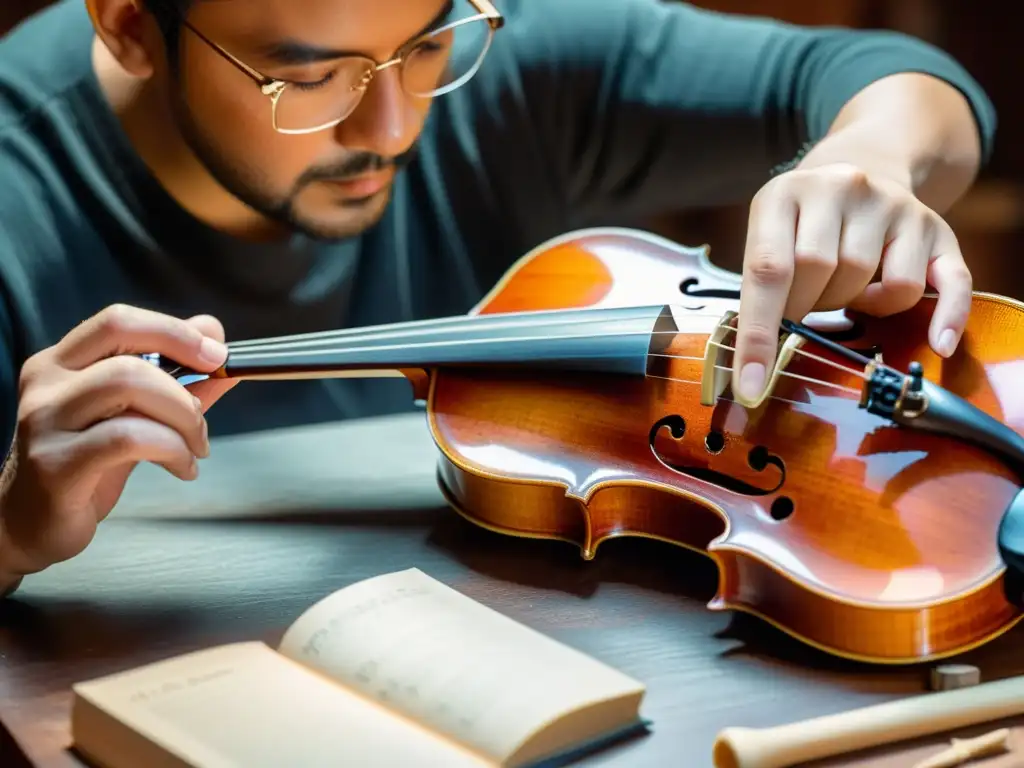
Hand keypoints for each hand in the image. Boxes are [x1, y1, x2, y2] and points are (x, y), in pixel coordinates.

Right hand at [0, 304, 236, 581]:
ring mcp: (47, 422)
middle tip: (203, 418)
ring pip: (129, 389)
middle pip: (129, 358)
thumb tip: (217, 338)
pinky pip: (128, 438)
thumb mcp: (133, 416)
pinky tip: (183, 468)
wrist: (27, 523)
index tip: (216, 353)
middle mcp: (47, 384)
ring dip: (182, 419)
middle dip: (184, 388)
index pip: (118, 322)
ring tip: (194, 448)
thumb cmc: (83, 465)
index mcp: (62, 362)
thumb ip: (177, 379)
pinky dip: (172, 449)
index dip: (174, 331)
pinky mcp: (56, 464)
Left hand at [732, 162, 971, 404]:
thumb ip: (761, 287)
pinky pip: (949, 282)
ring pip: (881, 283)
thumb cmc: (802, 222)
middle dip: (807, 307)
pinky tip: (936, 344)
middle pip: (823, 271)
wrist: (862, 166)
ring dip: (859, 305)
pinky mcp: (934, 227)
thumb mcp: (768, 234)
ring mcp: (894, 206)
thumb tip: (754, 366)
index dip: (758, 334)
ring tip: (844, 290)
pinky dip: (944, 317)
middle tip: (802, 307)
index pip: (768, 270)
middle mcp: (842, 189)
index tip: (751, 384)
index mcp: (785, 194)